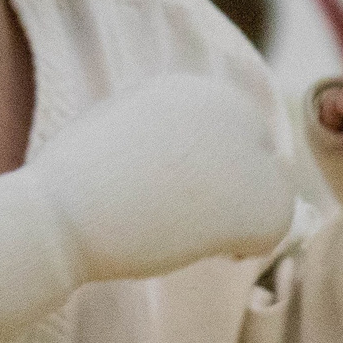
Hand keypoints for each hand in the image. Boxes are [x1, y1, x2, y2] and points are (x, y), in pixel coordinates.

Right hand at [0, 74, 296, 330]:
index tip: (182, 197)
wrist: (64, 214)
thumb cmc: (71, 187)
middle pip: (259, 156)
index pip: (231, 129)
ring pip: (274, 191)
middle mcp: (226, 106)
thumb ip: (161, 136)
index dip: (214, 168)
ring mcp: (247, 149)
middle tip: (193, 222)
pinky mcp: (260, 194)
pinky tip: (212, 253)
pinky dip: (250, 248)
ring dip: (242, 220)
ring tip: (198, 238)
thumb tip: (188, 168)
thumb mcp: (114, 133)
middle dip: (235, 190)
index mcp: (188, 89)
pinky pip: (278, 227)